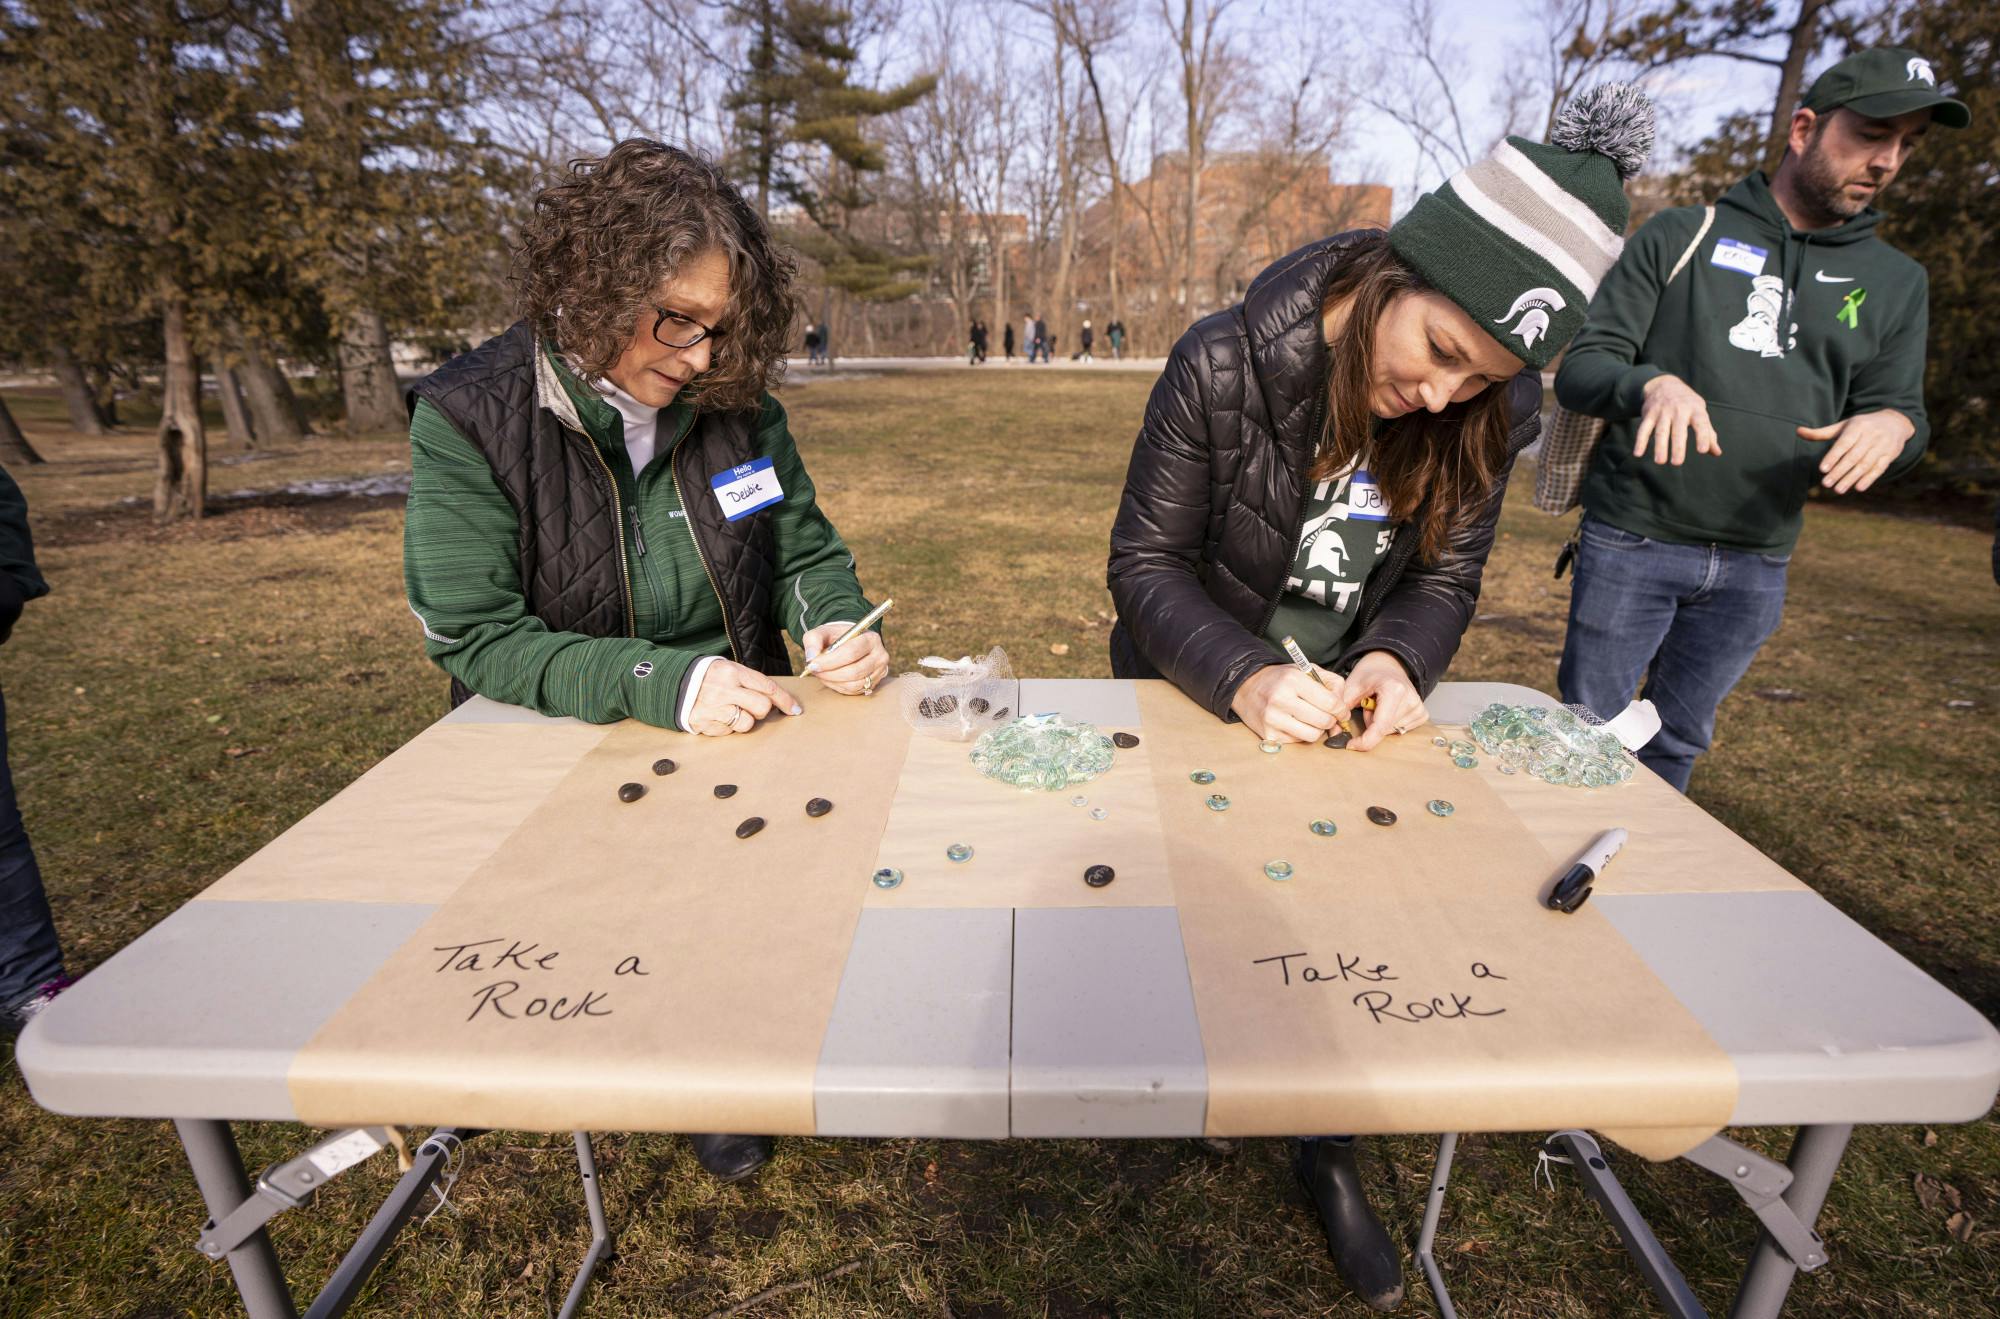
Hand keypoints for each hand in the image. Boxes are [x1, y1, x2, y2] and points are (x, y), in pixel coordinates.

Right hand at [690, 659, 800, 735]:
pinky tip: (719, 716)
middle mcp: (724, 689)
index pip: (768, 687)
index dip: (785, 700)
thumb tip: (778, 700)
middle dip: (763, 711)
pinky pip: (730, 732)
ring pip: (747, 723)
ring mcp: (714, 708)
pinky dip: (728, 726)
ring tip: (733, 710)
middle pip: (762, 708)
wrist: (675, 683)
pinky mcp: (705, 723)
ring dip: (745, 720)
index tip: (795, 710)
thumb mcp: (730, 669)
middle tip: (753, 707)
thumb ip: (752, 682)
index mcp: (733, 672)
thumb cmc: (710, 677)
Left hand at [801, 621, 889, 696]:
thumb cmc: (836, 637)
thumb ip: (813, 640)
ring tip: (821, 674)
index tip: (813, 664)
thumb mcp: (823, 632)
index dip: (830, 661)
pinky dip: (839, 687)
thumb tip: (811, 658)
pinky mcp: (874, 683)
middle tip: (815, 671)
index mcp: (871, 638)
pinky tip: (830, 678)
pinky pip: (854, 691)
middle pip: (854, 671)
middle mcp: (880, 656)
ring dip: (833, 682)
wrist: (850, 642)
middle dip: (830, 674)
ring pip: (854, 684)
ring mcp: (879, 672)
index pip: (851, 652)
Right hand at [1229, 664, 1337, 742]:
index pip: (1330, 703)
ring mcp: (1273, 719)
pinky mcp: (1268, 734)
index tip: (1342, 712)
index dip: (1341, 710)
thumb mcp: (1306, 670)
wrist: (1246, 687)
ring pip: (1312, 735)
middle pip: (1323, 721)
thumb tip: (1344, 708)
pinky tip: (1295, 723)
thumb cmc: (1281, 679)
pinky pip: (1298, 741)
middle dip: (1331, 721)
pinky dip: (1301, 734)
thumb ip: (1331, 683)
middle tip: (1328, 717)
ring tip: (1312, 720)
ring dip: (1318, 730)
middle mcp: (1281, 699)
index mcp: (1293, 680)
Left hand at [1331, 651, 1427, 751]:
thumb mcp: (1351, 685)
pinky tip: (1389, 709)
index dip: (1364, 741)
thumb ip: (1341, 707)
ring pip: (1391, 731)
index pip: (1380, 727)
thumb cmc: (1370, 673)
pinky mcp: (1422, 714)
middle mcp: (1411, 699)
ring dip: (1379, 724)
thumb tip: (1335, 732)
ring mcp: (1419, 708)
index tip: (1350, 744)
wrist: (1388, 665)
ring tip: (1379, 705)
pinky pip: (1401, 730)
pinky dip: (1390, 724)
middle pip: (1384, 730)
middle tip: (1368, 705)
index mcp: (1394, 690)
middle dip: (1370, 723)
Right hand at [1634, 374, 1719, 465]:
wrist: (1664, 384)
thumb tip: (1717, 453)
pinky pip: (1643, 429)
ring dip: (1659, 446)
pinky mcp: (1649, 414)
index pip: (1701, 424)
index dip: (1703, 437)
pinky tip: (1638, 453)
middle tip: (1677, 463)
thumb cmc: (1687, 403)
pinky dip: (1640, 441)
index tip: (1703, 450)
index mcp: (1695, 410)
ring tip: (1660, 461)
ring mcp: (1662, 412)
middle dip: (1678, 446)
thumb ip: (1708, 433)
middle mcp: (1679, 410)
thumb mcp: (1700, 413)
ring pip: (1661, 431)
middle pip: (1678, 430)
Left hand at [1797, 410, 1912, 493]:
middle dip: (1839, 471)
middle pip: (1854, 456)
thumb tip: (1798, 431)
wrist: (1895, 422)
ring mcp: (1882, 445)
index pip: (1844, 443)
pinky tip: (1858, 487)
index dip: (1833, 456)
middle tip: (1826, 484)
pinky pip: (1879, 468)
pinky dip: (1869, 478)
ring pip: (1866, 464)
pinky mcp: (1890, 455)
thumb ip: (1821, 432)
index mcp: (1858, 426)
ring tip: (1838, 489)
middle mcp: (1871, 435)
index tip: (1822, 469)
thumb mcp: (1843, 426)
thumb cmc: (1862, 426)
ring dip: (1852, 478)